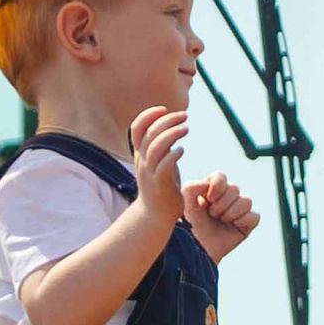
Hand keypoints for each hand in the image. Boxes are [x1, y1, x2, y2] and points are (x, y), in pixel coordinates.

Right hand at [129, 106, 186, 225]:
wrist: (154, 215)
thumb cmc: (161, 186)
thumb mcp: (158, 162)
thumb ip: (161, 145)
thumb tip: (171, 125)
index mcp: (140, 154)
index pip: (137, 128)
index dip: (148, 115)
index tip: (164, 109)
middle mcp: (142, 161)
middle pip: (149, 133)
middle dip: (167, 120)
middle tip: (185, 116)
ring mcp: (149, 173)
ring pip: (155, 147)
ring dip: (171, 134)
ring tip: (186, 128)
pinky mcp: (159, 185)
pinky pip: (163, 166)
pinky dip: (172, 155)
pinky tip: (182, 150)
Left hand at [183, 171, 260, 261]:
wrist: (196, 250)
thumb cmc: (189, 227)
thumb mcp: (184, 204)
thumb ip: (191, 187)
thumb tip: (207, 182)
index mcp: (211, 190)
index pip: (221, 177)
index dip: (217, 187)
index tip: (207, 199)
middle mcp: (226, 199)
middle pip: (234, 188)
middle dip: (222, 203)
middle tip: (212, 215)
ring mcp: (237, 211)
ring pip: (246, 201)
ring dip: (232, 212)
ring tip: (221, 221)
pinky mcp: (246, 225)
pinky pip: (255, 216)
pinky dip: (244, 220)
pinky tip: (234, 226)